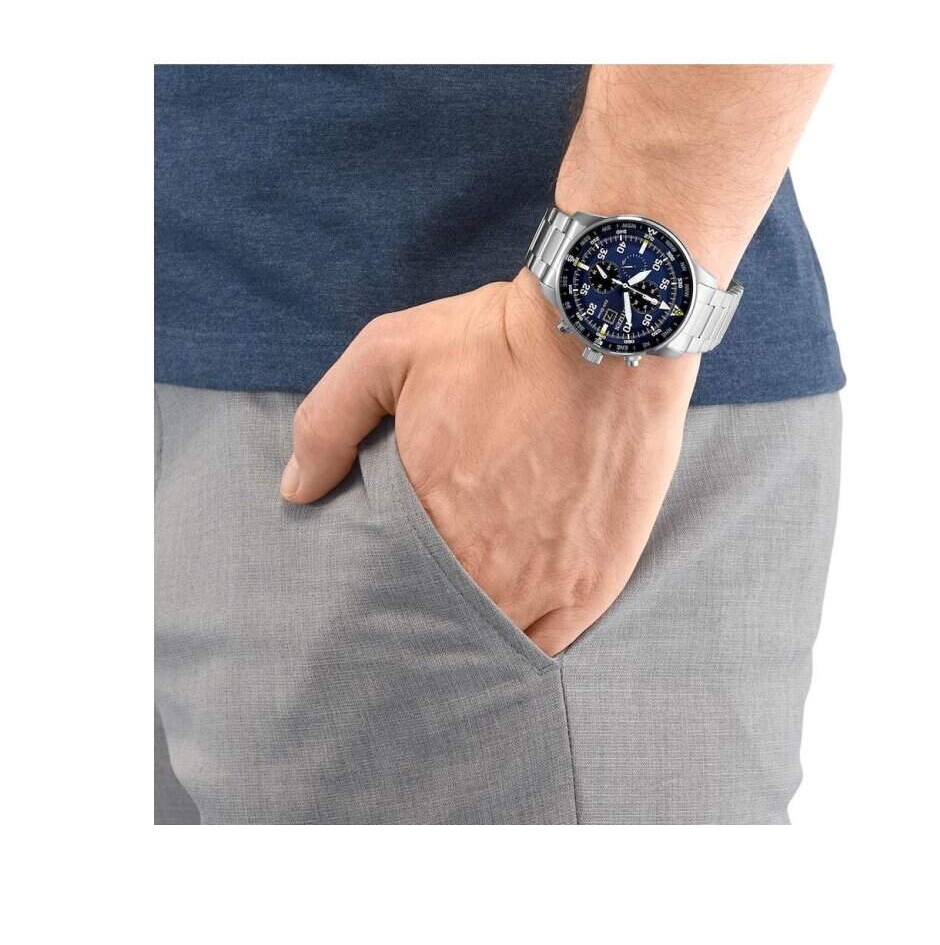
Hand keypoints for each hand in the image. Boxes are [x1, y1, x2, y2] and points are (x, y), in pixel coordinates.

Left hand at [281, 269, 698, 654]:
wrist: (604, 332)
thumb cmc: (498, 342)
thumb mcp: (388, 354)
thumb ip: (328, 422)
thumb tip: (297, 488)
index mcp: (425, 519)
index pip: (383, 587)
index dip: (379, 591)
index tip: (378, 586)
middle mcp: (480, 565)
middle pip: (435, 621)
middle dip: (422, 617)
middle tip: (420, 606)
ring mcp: (542, 582)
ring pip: (489, 639)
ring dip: (473, 633)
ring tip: (464, 623)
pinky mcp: (594, 582)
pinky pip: (548, 644)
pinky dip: (527, 641)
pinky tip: (514, 628)